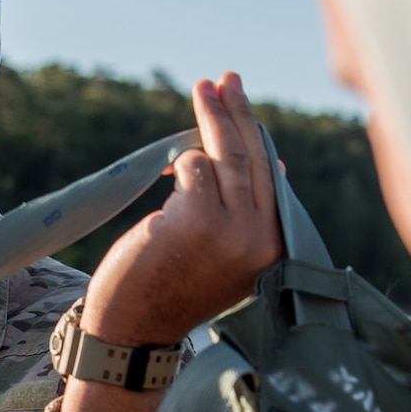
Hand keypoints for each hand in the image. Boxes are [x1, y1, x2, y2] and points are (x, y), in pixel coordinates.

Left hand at [82, 71, 283, 345]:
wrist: (135, 332)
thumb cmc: (173, 291)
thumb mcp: (226, 256)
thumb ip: (248, 216)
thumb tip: (275, 167)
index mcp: (274, 249)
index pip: (272, 179)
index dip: (260, 139)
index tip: (247, 108)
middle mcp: (261, 239)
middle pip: (254, 159)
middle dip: (239, 112)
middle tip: (227, 79)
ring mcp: (232, 229)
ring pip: (225, 157)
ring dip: (210, 117)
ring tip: (202, 88)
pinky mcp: (198, 218)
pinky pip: (192, 168)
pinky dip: (179, 164)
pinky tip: (167, 174)